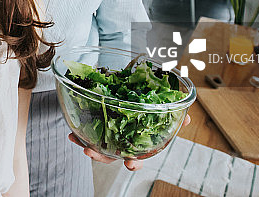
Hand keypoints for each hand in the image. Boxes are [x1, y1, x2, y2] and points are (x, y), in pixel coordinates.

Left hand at [68, 113, 190, 171]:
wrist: (129, 96)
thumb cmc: (147, 108)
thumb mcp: (160, 111)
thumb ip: (172, 116)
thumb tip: (186, 117)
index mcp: (136, 144)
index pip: (136, 159)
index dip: (133, 163)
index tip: (129, 163)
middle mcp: (120, 144)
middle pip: (111, 156)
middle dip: (100, 156)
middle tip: (90, 151)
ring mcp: (108, 138)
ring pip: (97, 148)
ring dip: (87, 146)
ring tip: (77, 142)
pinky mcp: (97, 128)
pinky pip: (87, 134)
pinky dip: (79, 135)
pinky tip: (72, 133)